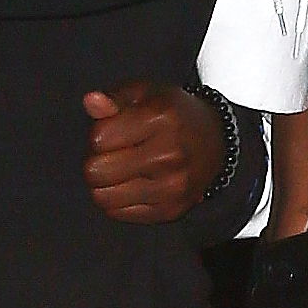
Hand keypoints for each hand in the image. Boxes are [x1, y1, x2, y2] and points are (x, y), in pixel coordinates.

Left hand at [82, 82, 222, 223]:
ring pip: (103, 197)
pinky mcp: (170, 211)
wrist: (216, 143)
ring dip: (104, 183)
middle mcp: (169, 155)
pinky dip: (118, 200)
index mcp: (161, 119)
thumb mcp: (146, 94)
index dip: (99, 134)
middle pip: (97, 171)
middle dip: (96, 160)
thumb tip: (91, 101)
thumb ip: (114, 99)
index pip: (99, 139)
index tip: (113, 132)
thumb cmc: (173, 114)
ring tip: (120, 169)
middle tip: (114, 153)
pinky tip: (132, 184)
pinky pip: (118, 213)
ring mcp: (171, 187)